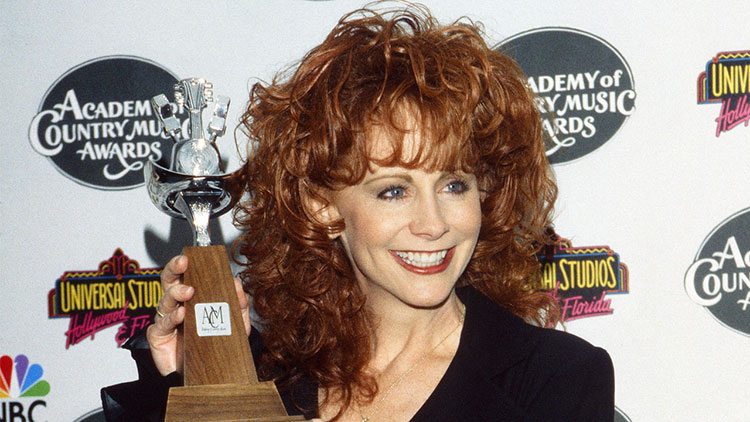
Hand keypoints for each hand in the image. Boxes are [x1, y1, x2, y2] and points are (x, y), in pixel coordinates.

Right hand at [147, 255, 251, 375]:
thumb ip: (238, 304)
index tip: (190, 255)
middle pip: (169, 281)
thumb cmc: (217, 346)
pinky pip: (161, 325)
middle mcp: (176, 306)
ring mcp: (166, 321)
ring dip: (176, 292)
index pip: (185, 275)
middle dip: (174, 269)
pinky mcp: (158, 338)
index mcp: (193, 298)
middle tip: (183, 263)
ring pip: (165, 301)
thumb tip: (236, 282)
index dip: (184, 263)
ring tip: (188, 292)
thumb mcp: (236, 324)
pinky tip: (180, 315)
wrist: (208, 377)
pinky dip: (171, 318)